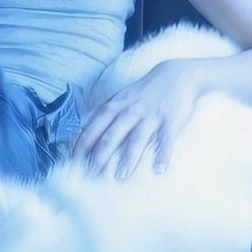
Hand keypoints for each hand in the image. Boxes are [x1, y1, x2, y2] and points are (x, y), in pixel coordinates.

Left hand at [73, 59, 202, 178]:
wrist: (176, 75)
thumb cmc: (144, 92)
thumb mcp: (122, 96)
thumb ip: (107, 112)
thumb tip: (86, 129)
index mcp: (117, 104)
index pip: (96, 123)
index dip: (85, 140)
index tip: (75, 157)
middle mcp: (131, 110)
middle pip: (113, 133)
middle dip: (101, 153)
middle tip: (92, 172)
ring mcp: (151, 115)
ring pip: (137, 138)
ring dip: (129, 157)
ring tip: (121, 176)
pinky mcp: (170, 120)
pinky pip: (166, 139)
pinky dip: (163, 154)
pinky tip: (159, 169)